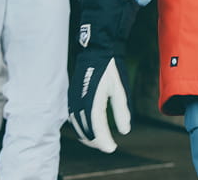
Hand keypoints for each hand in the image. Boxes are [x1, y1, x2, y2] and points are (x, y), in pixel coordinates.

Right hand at [68, 0, 136, 152]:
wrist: (97, 49)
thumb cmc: (111, 68)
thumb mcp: (120, 89)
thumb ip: (122, 111)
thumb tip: (125, 131)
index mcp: (93, 100)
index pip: (97, 128)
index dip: (104, 141)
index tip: (112, 148)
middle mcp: (79, 101)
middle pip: (85, 130)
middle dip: (96, 141)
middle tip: (108, 146)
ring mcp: (73, 98)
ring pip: (77, 125)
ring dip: (87, 136)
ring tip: (100, 141)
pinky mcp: (71, 95)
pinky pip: (74, 117)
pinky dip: (81, 126)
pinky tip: (90, 128)